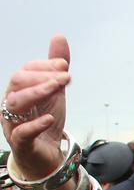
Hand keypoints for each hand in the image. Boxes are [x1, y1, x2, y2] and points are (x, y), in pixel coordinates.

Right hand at [3, 35, 70, 179]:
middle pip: (17, 82)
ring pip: (15, 103)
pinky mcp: (20, 142)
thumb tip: (58, 36)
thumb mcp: (54, 90)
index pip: (26, 70)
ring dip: (38, 93)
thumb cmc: (45, 117)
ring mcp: (13, 122)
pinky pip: (21, 132)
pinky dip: (35, 124)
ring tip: (57, 89)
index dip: (44, 66)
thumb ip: (55, 66)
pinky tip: (49, 118)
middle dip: (42, 76)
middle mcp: (11, 103)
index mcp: (19, 89)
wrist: (45, 154)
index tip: (65, 66)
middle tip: (66, 77)